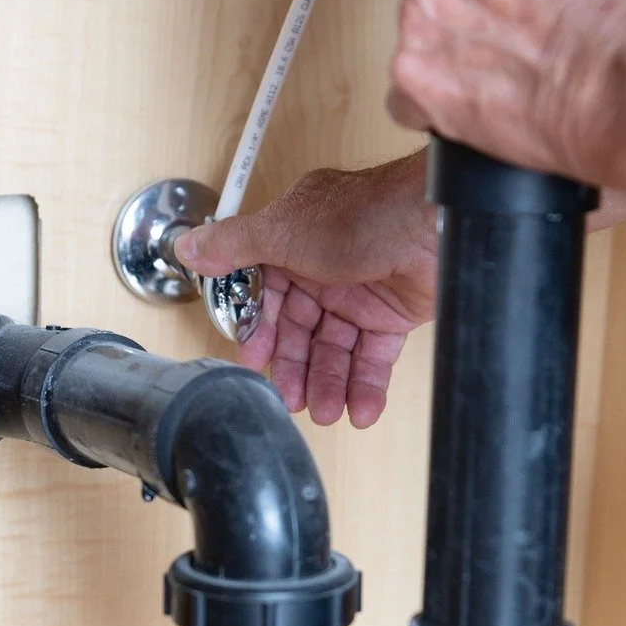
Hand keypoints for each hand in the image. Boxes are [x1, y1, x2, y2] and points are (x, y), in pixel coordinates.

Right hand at [174, 152, 625, 428]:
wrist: (435, 222)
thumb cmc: (367, 213)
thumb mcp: (282, 231)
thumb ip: (234, 244)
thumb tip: (190, 246)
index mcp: (294, 241)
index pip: (266, 295)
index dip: (260, 331)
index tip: (255, 361)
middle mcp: (327, 265)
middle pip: (300, 329)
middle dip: (295, 368)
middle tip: (290, 399)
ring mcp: (361, 289)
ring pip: (335, 348)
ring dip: (328, 383)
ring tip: (325, 411)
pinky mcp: (395, 311)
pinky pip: (373, 356)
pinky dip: (366, 384)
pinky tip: (360, 408)